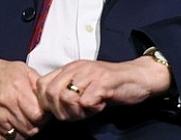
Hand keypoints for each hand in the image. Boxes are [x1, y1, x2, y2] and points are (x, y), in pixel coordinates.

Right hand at [0, 53, 50, 139]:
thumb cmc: (1, 72)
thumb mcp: (24, 70)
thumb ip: (39, 85)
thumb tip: (52, 97)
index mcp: (17, 90)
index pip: (38, 116)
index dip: (44, 117)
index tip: (43, 114)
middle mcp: (4, 104)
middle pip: (29, 128)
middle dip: (36, 126)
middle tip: (35, 119)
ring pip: (18, 136)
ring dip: (24, 131)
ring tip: (24, 121)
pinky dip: (11, 136)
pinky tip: (12, 125)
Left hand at [36, 56, 170, 120]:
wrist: (139, 77)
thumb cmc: (111, 84)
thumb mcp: (84, 84)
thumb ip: (66, 91)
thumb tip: (47, 107)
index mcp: (69, 68)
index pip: (41, 85)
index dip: (46, 103)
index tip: (61, 111)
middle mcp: (77, 68)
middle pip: (50, 93)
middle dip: (61, 111)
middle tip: (79, 113)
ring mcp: (90, 74)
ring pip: (66, 98)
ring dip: (76, 111)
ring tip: (90, 108)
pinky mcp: (103, 82)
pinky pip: (86, 102)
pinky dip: (92, 109)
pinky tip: (101, 105)